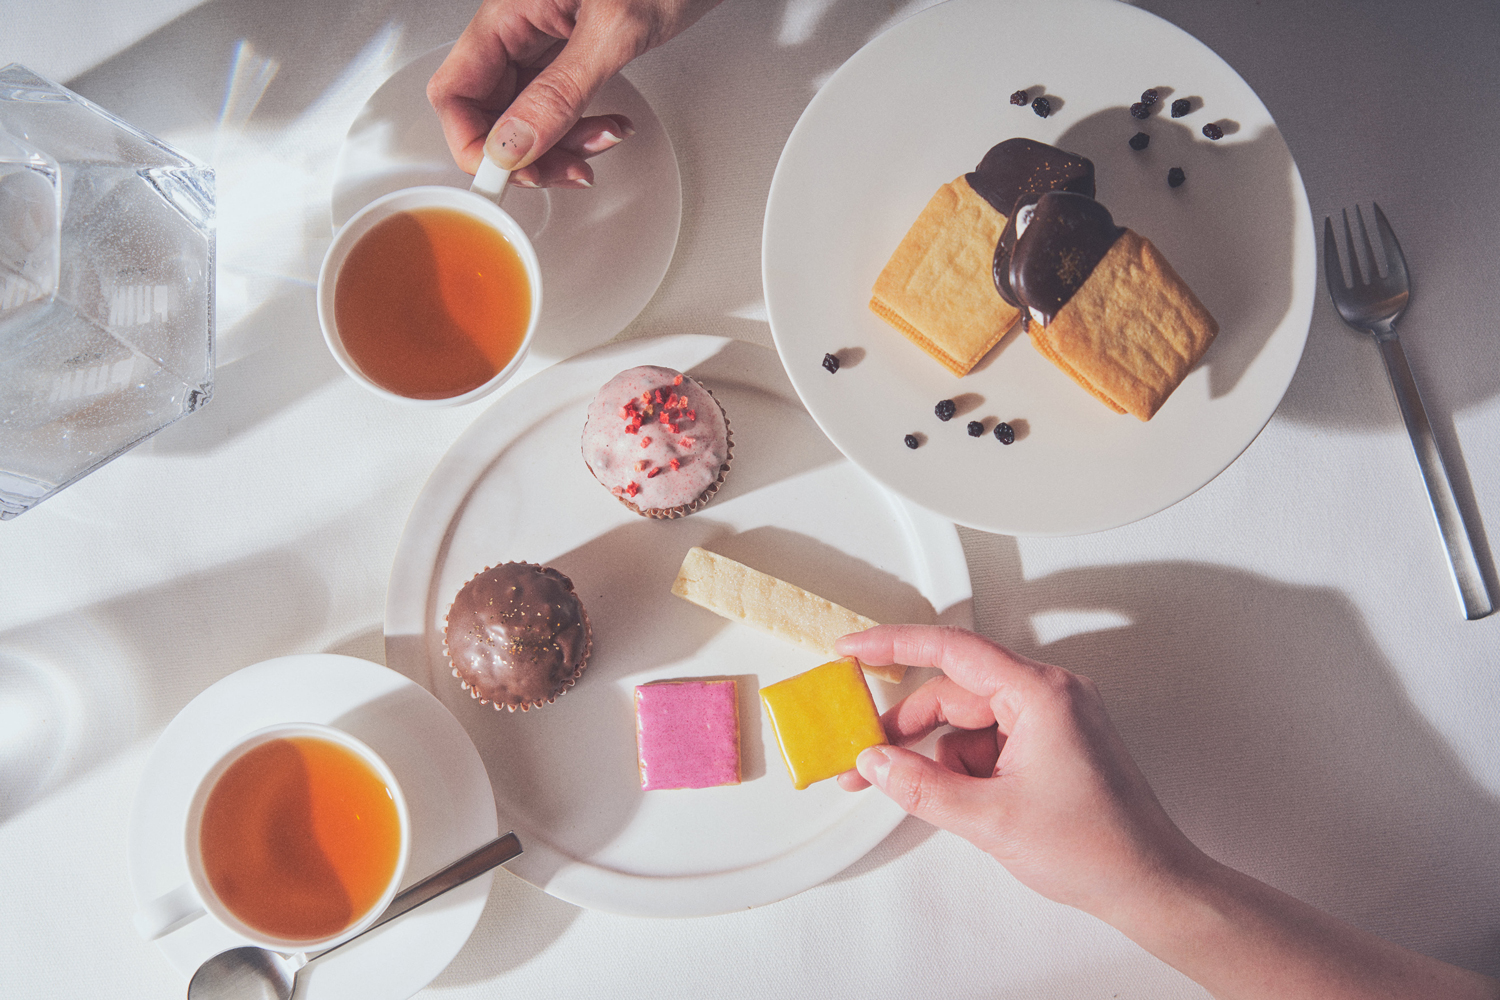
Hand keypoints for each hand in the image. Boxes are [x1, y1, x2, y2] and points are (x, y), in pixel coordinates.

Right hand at [428, 0, 719, 186]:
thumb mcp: (613, 31)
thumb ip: (561, 90)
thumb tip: (514, 144)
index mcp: (508, 13)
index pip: (456, 93)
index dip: (476, 143)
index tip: (511, 175)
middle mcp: (518, 26)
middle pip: (489, 112)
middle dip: (528, 153)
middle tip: (568, 169)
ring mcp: (543, 39)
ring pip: (526, 115)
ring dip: (561, 145)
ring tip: (602, 142)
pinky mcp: (572, 48)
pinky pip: (557, 102)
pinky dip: (582, 127)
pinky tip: (610, 128)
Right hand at [838, 626, 1499, 999]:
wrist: (1149, 885)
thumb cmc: (1098, 847)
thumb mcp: (989, 819)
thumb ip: (920, 786)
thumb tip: (876, 762)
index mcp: (1041, 694)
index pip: (953, 650)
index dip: (894, 645)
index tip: (854, 650)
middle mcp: (1049, 696)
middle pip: (954, 692)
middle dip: (908, 726)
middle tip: (867, 752)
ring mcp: (1052, 720)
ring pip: (968, 721)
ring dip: (937, 756)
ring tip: (916, 791)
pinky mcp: (1052, 744)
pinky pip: (989, 742)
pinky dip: (964, 768)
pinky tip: (961, 802)